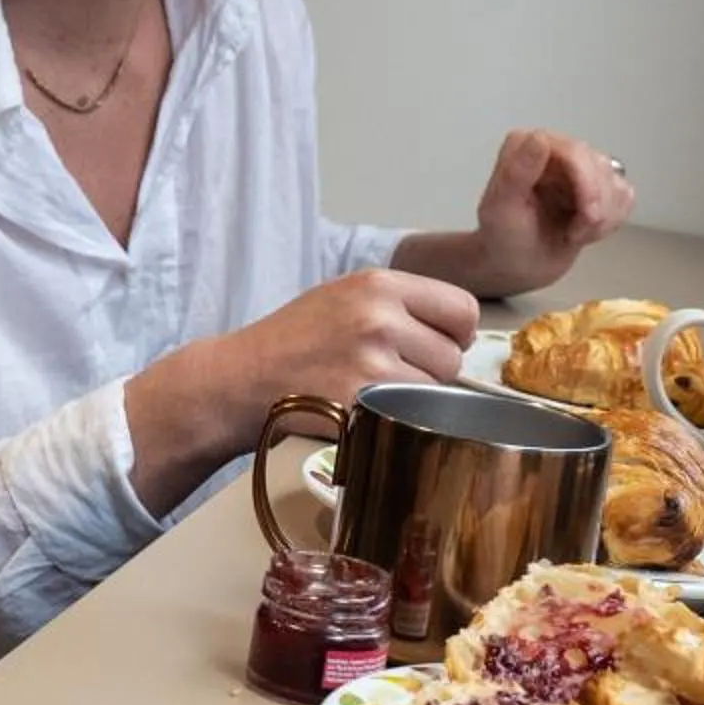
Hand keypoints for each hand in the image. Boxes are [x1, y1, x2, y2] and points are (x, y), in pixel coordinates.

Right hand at [235, 266, 482, 410]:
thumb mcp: (344, 296)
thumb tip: (458, 330)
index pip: (462, 309)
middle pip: (452, 357)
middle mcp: (378, 318)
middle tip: (389, 373)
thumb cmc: (293, 340)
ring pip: (435, 392)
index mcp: (378, 284)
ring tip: (371, 391)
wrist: (240, 378)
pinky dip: (392, 420)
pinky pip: (408, 417)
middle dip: (430, 371)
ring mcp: (370, 363)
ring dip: (414, 399)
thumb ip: (400, 305)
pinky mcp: (361, 404)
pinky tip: (361, 409)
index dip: (455, 334)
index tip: (436, 344)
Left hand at [469, 127, 633, 297]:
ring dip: (603, 217)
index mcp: (527, 145)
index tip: (586, 215)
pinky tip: (587, 232)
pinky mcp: (596, 187)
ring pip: (615, 181)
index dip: (587, 182)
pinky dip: (612, 220)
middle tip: (578, 235)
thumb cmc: (503, 239)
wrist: (518, 268)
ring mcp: (578, 168)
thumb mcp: (501, 210)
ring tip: (575, 235)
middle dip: (597, 205)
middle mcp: (555, 149)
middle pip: (599, 165)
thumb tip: (539, 138)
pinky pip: (624, 195)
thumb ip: (517, 173)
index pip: (574, 151)